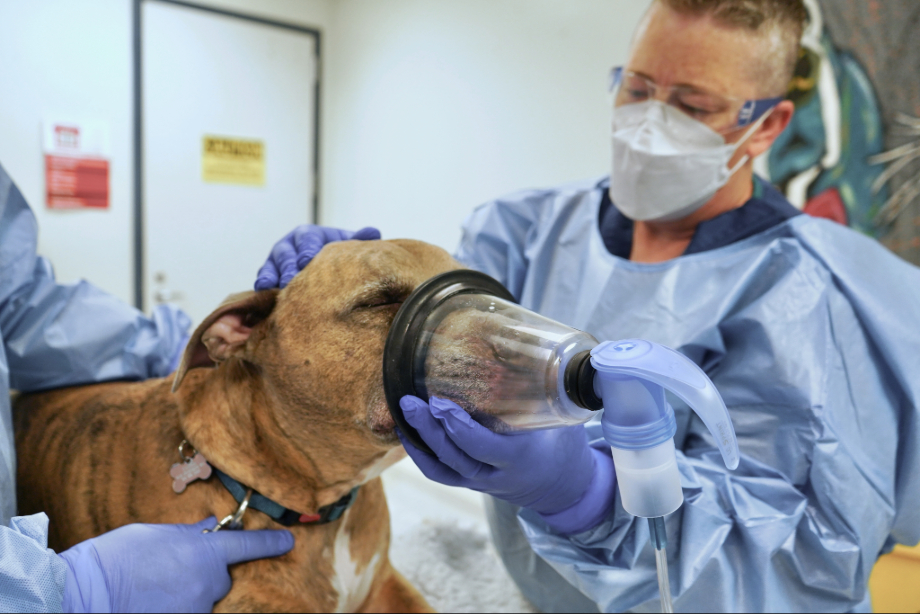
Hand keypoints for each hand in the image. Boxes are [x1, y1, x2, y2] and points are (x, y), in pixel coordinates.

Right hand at [59, 518, 293, 612]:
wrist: (86, 593)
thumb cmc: (117, 557)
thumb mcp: (155, 534)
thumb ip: (188, 534)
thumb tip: (208, 527)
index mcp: (204, 552)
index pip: (248, 545)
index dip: (270, 543)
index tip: (288, 541)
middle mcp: (208, 582)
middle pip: (222, 577)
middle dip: (205, 572)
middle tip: (172, 568)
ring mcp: (196, 608)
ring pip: (202, 597)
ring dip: (187, 592)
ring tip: (154, 587)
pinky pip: (188, 610)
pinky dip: (175, 606)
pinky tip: (152, 600)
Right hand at [255, 225, 380, 289]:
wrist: (323, 266)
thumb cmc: (336, 255)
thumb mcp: (347, 245)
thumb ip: (359, 239)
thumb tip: (373, 232)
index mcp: (311, 235)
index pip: (308, 239)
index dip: (308, 249)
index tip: (308, 259)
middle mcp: (292, 244)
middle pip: (287, 252)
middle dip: (288, 265)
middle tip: (291, 278)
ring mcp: (278, 258)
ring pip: (273, 264)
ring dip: (274, 274)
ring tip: (277, 286)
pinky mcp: (270, 272)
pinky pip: (264, 276)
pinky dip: (263, 282)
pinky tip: (263, 291)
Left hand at [399, 396, 615, 533]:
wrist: (562, 486)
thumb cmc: (563, 443)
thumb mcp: (562, 416)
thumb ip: (548, 387)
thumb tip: (531, 342)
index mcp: (520, 457)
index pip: (483, 447)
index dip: (459, 428)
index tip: (440, 404)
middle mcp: (496, 474)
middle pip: (456, 457)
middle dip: (430, 430)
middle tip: (411, 401)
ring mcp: (481, 481)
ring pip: (443, 468)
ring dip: (420, 439)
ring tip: (405, 409)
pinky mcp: (470, 482)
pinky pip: (439, 474)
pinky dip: (420, 454)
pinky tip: (405, 430)